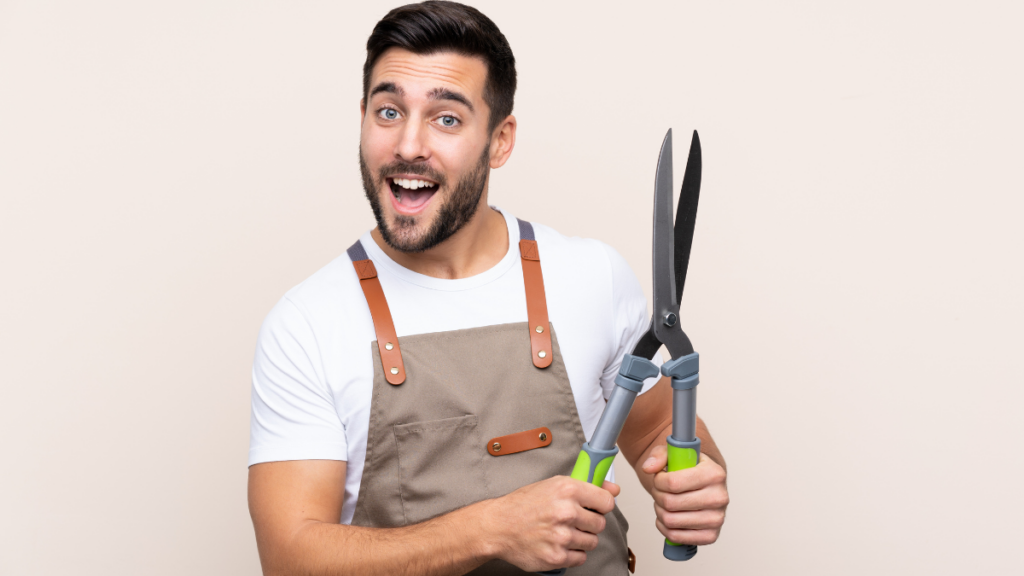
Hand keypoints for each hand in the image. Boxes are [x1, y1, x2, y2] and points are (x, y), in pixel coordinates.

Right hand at [482, 475, 619, 571]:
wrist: (498, 526)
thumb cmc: (523, 505)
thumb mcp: (553, 485)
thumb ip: (587, 486)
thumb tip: (614, 489)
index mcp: (567, 489)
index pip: (607, 501)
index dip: (601, 505)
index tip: (594, 507)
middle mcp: (566, 512)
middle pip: (600, 523)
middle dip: (589, 523)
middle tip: (571, 521)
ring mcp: (562, 537)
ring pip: (592, 541)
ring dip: (580, 539)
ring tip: (561, 532)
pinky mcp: (556, 557)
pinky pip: (580, 557)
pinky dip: (571, 553)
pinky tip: (557, 543)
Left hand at [642, 447, 727, 545]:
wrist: (705, 484)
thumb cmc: (689, 469)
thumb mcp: (675, 453)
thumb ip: (659, 455)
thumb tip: (648, 467)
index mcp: (714, 473)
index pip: (673, 483)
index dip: (658, 481)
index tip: (659, 478)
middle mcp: (719, 497)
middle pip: (670, 503)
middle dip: (657, 495)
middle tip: (659, 490)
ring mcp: (717, 518)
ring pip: (671, 520)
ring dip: (660, 511)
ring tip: (664, 502)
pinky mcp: (710, 535)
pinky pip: (676, 537)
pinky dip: (665, 528)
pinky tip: (668, 516)